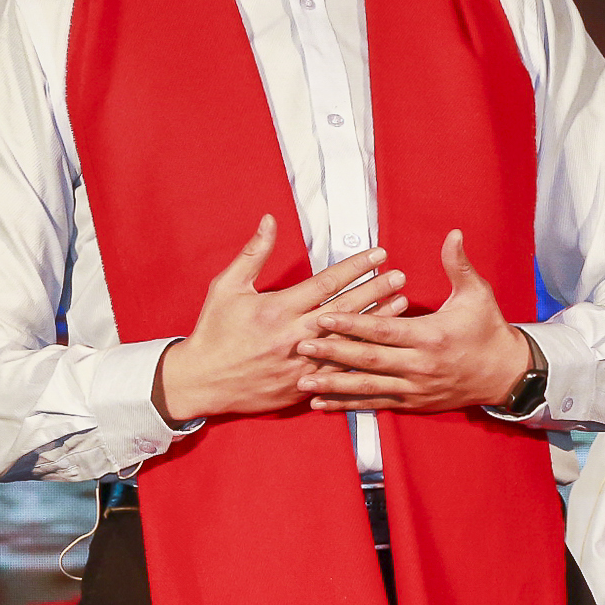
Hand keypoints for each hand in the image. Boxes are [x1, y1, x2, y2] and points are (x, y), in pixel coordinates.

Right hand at [152, 215, 407, 424]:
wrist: (202, 381)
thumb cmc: (213, 331)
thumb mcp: (227, 287)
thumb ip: (254, 253)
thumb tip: (270, 220)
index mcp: (277, 309)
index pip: (327, 282)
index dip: (356, 266)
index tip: (378, 254)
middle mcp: (294, 335)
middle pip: (346, 309)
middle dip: (376, 290)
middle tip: (400, 275)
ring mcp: (302, 363)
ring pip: (349, 340)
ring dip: (378, 320)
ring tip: (402, 304)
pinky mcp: (304, 385)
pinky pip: (340, 370)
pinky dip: (363, 355)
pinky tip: (381, 344)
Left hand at [295, 230, 531, 414]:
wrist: (505, 374)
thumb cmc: (488, 330)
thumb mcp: (477, 294)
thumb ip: (458, 265)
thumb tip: (453, 234)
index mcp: (431, 336)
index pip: (384, 329)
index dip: (353, 323)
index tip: (324, 316)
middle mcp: (420, 366)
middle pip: (369, 360)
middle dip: (333, 352)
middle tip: (301, 345)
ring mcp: (415, 388)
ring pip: (368, 387)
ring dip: (333, 385)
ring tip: (303, 381)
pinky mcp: (412, 403)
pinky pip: (376, 404)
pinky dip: (348, 405)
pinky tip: (322, 404)